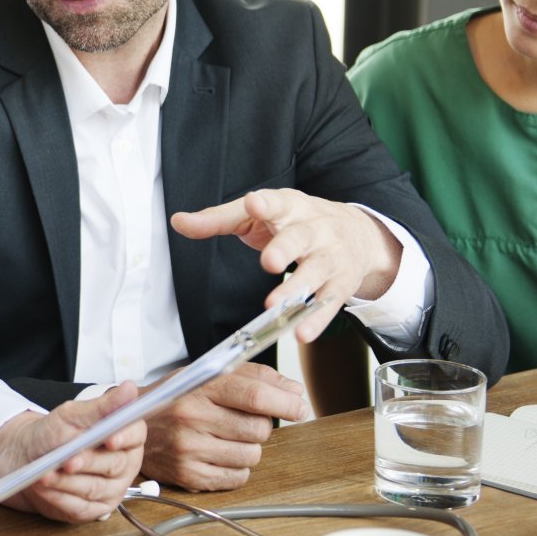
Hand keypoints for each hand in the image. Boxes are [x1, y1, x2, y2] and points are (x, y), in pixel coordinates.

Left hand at [0, 381, 147, 521]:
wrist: (28, 458)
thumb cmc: (53, 434)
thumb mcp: (73, 415)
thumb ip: (102, 406)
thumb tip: (129, 388)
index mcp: (125, 436)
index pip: (136, 434)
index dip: (124, 436)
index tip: (110, 438)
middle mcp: (124, 464)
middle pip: (114, 464)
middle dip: (87, 462)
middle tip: (66, 460)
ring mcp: (111, 490)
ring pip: (94, 488)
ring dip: (67, 482)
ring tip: (45, 474)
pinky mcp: (94, 510)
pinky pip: (80, 507)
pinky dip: (58, 497)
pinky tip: (44, 488)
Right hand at [139, 363, 308, 490]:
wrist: (126, 425)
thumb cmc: (172, 398)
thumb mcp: (204, 374)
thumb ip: (251, 376)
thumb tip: (293, 392)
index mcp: (198, 387)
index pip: (254, 395)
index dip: (285, 403)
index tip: (299, 407)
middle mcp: (192, 417)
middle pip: (259, 428)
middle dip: (261, 425)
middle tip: (241, 420)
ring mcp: (189, 449)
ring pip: (252, 455)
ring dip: (249, 447)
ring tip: (226, 437)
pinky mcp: (188, 475)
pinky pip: (238, 477)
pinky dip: (237, 468)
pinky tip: (219, 454)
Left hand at [170, 189, 400, 341]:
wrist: (358, 233)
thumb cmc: (296, 221)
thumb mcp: (258, 215)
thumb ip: (218, 219)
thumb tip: (178, 222)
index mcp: (289, 207)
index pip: (276, 202)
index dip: (265, 204)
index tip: (254, 204)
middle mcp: (314, 229)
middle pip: (299, 238)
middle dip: (284, 249)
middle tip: (269, 262)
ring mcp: (331, 256)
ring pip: (315, 272)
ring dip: (296, 289)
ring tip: (275, 306)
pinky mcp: (341, 283)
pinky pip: (328, 304)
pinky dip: (316, 319)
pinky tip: (301, 333)